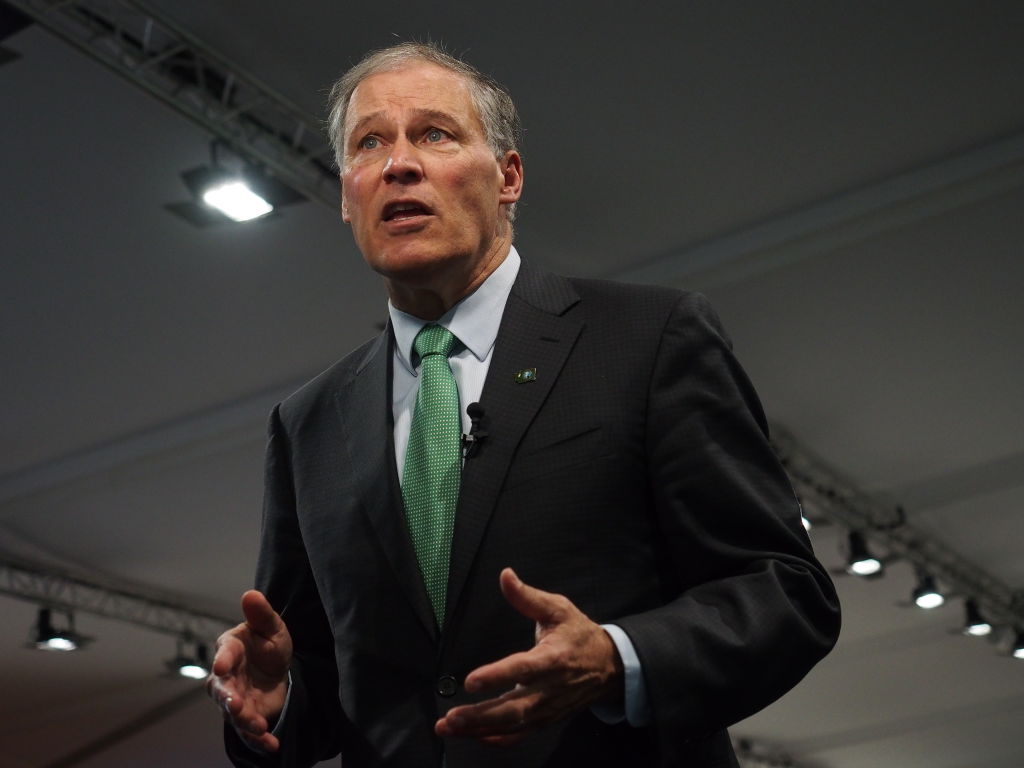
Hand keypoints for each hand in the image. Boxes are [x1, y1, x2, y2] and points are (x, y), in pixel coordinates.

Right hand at [206, 590, 291, 751]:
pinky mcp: (246, 716)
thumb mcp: (272, 627)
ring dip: (243, 721)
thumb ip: (262, 614)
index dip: (222, 660)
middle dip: (228, 699)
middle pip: (221, 689)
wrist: (279, 669)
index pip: (223, 654)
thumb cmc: (268, 643)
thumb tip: (250, 593)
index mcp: (230, 649)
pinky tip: (272, 745)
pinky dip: (259, 740)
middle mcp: (226, 677)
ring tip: (258, 726)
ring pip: (232, 713)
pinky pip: (248, 730)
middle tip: (236, 705)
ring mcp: (234, 699)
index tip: (221, 666)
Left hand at [435, 568, 623, 745]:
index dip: (497, 676)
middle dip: (480, 715)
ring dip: (479, 729)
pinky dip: (495, 739)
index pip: (522, 669)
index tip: (471, 681)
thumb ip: (527, 597)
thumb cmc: (579, 635)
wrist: (609, 666)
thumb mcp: (558, 609)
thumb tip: (505, 576)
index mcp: (553, 658)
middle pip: (513, 708)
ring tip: (449, 727)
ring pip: (512, 725)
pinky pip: (519, 736)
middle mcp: (550, 689)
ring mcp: (548, 709)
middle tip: (452, 717)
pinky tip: (472, 736)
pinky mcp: (545, 720)